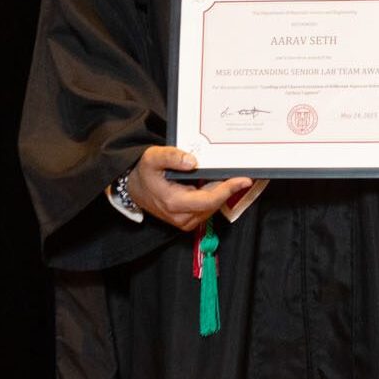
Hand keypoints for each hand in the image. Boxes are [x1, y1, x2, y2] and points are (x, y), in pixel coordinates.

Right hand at [126, 145, 255, 233]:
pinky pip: (207, 209)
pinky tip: (216, 184)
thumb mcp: (152, 158)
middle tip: (241, 174)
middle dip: (228, 189)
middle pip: (214, 204)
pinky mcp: (188, 221)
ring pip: (213, 207)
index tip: (244, 180)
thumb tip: (192, 161)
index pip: (209, 200)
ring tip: (228, 177)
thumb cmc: (145, 172)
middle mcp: (181, 217)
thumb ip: (171, 157)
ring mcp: (185, 221)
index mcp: (174, 203)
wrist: (134, 188)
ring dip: (221, 193)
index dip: (228, 190)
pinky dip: (214, 197)